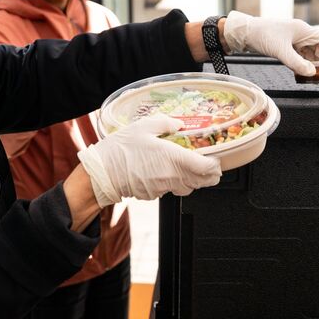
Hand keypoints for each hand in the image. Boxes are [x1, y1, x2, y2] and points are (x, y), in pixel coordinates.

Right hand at [77, 115, 221, 205]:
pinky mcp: (154, 194)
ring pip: (188, 188)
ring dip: (193, 180)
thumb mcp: (144, 126)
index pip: (206, 168)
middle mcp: (172, 176)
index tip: (216, 159)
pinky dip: (175, 183)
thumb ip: (166, 123)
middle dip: (210, 175)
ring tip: (190, 168)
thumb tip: (178, 124)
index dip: (215, 165)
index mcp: (174, 158)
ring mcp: (164, 188)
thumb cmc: (121, 150)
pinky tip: (168, 173)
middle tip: (211, 166)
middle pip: (202, 182)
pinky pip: (171, 190)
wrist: (102, 172)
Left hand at [223, 11, 318, 76]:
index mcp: (302, 30)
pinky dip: (302, 63)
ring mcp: (291, 39)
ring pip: (308, 52)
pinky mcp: (284, 44)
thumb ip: (297, 63)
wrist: (244, 32)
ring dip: (313, 63)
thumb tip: (312, 73)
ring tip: (317, 76)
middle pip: (318, 47)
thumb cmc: (262, 36)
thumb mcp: (281, 51)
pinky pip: (298, 55)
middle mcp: (299, 33)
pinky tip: (303, 72)